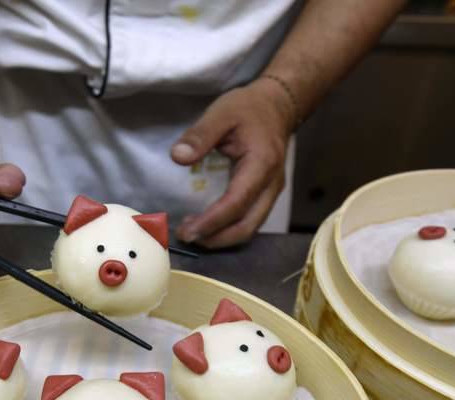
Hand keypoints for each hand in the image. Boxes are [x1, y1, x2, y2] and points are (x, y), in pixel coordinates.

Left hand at [170, 78, 295, 248]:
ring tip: (193, 232)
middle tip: (186, 235)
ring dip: (221, 237)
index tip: (187, 231)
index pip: (236, 202)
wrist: (276, 107)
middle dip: (215, 238)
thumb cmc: (248, 109)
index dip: (211, 221)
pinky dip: (227, 230)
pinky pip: (249, 221)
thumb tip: (178, 157)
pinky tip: (207, 225)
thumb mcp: (221, 113)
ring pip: (249, 228)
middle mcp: (270, 184)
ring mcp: (271, 193)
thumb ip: (200, 135)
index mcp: (261, 164)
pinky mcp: (265, 196)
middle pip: (246, 226)